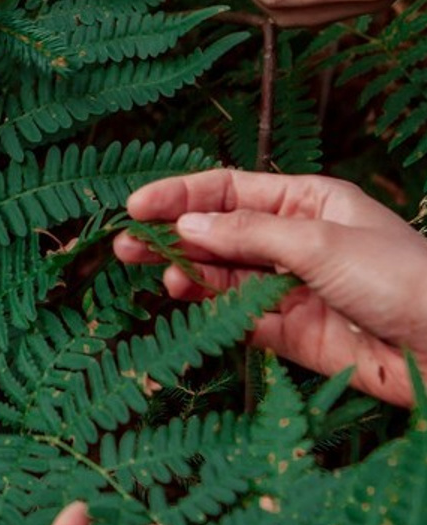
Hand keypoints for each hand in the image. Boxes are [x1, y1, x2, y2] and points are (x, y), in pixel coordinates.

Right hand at [115, 169, 426, 406]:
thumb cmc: (401, 277)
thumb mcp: (319, 241)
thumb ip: (246, 233)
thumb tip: (186, 224)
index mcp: (308, 203)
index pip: (230, 191)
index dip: (181, 195)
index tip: (137, 206)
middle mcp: (295, 241)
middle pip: (218, 233)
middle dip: (172, 235)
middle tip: (125, 243)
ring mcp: (290, 288)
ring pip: (222, 274)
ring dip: (187, 270)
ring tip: (154, 270)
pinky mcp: (290, 332)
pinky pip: (238, 315)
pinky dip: (209, 306)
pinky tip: (186, 295)